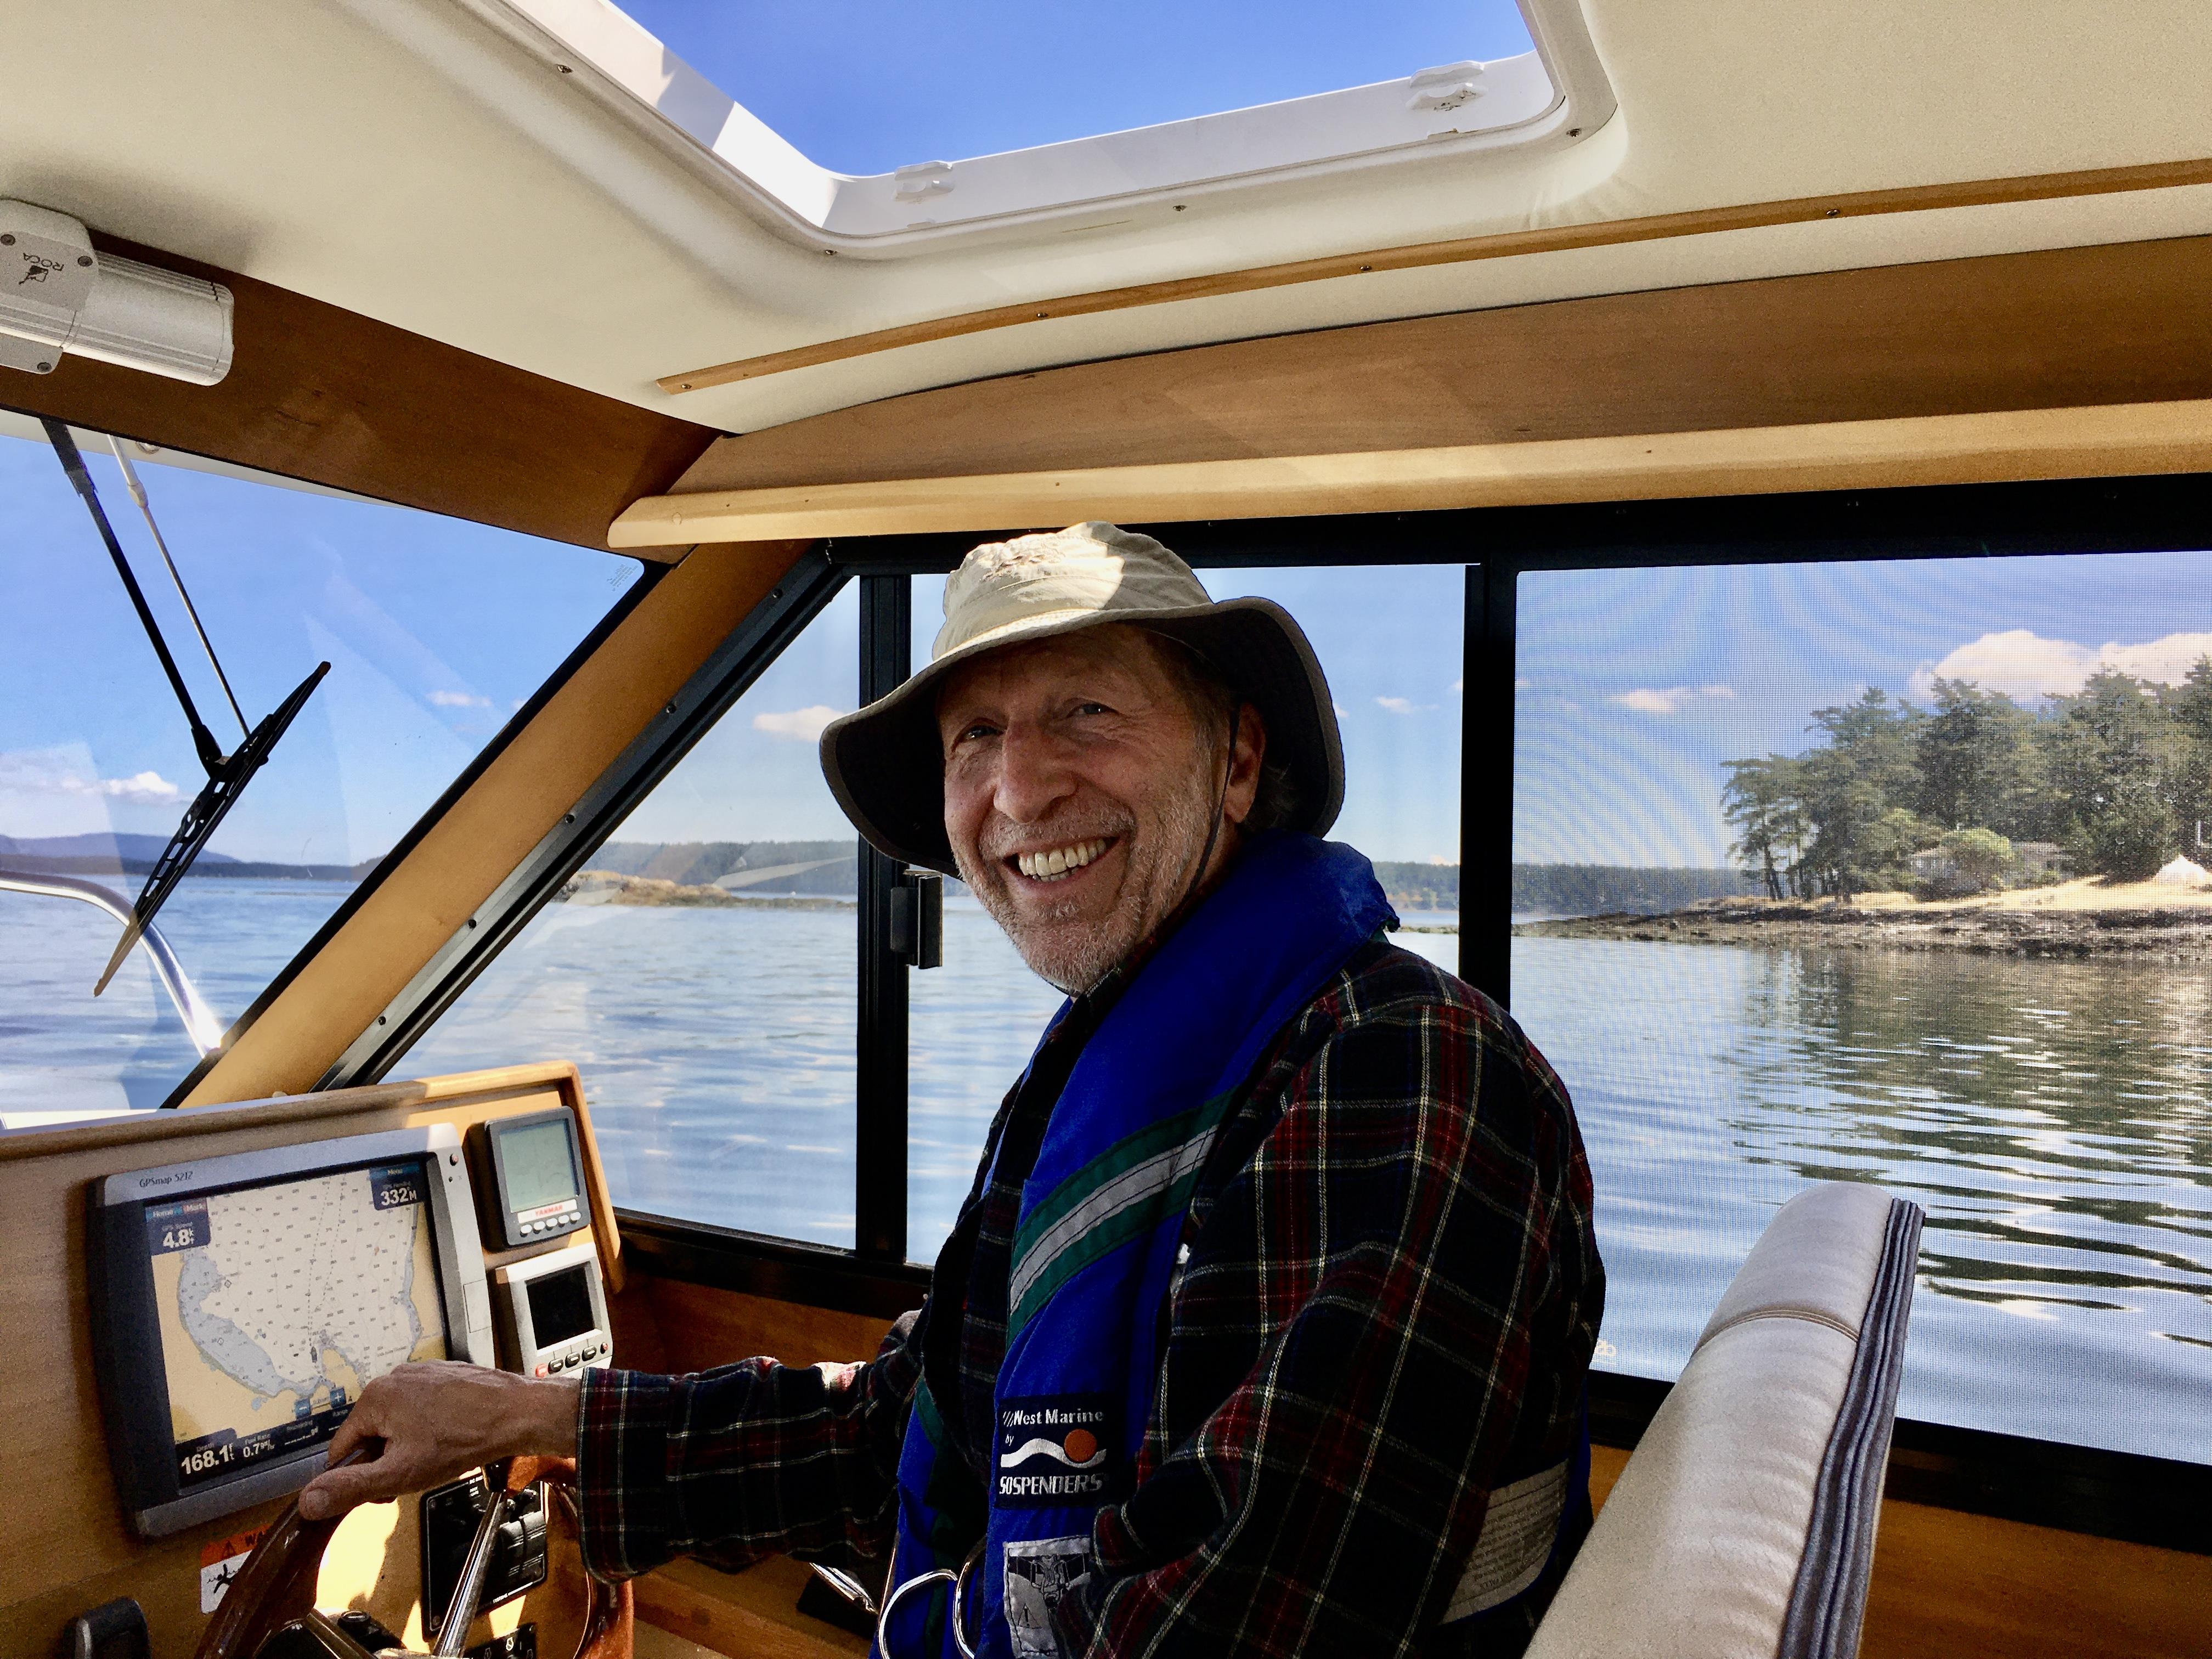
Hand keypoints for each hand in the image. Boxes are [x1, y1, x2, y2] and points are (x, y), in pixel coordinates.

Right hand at [297, 1362, 582, 1519]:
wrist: (518, 1414)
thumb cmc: (462, 1440)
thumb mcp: (399, 1474)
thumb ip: (351, 1487)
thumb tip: (307, 1501)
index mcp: (374, 1397)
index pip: (343, 1448)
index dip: (358, 1477)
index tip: (384, 1491)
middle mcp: (394, 1377)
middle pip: (371, 1434)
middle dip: (387, 1460)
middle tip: (415, 1474)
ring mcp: (422, 1373)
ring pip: (398, 1422)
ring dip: (409, 1445)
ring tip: (436, 1455)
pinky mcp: (445, 1375)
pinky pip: (423, 1408)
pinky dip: (430, 1428)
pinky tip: (450, 1438)